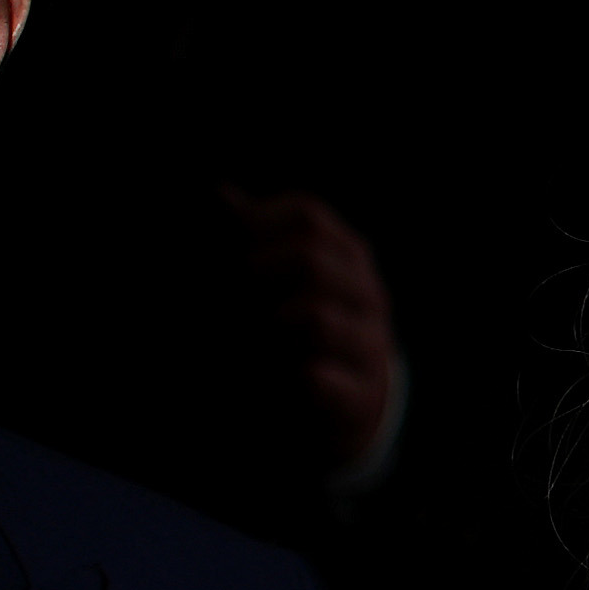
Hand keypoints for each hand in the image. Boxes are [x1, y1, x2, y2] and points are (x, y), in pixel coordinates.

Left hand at [225, 188, 401, 480]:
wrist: (351, 396)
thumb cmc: (303, 321)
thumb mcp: (286, 275)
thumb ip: (254, 234)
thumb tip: (218, 193)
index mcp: (347, 253)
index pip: (307, 216)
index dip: (257, 224)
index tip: (225, 248)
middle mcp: (366, 292)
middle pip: (311, 260)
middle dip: (257, 274)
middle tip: (224, 293)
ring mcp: (370, 342)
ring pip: (318, 319)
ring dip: (270, 327)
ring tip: (246, 337)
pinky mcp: (362, 394)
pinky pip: (324, 380)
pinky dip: (296, 378)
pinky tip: (282, 374)